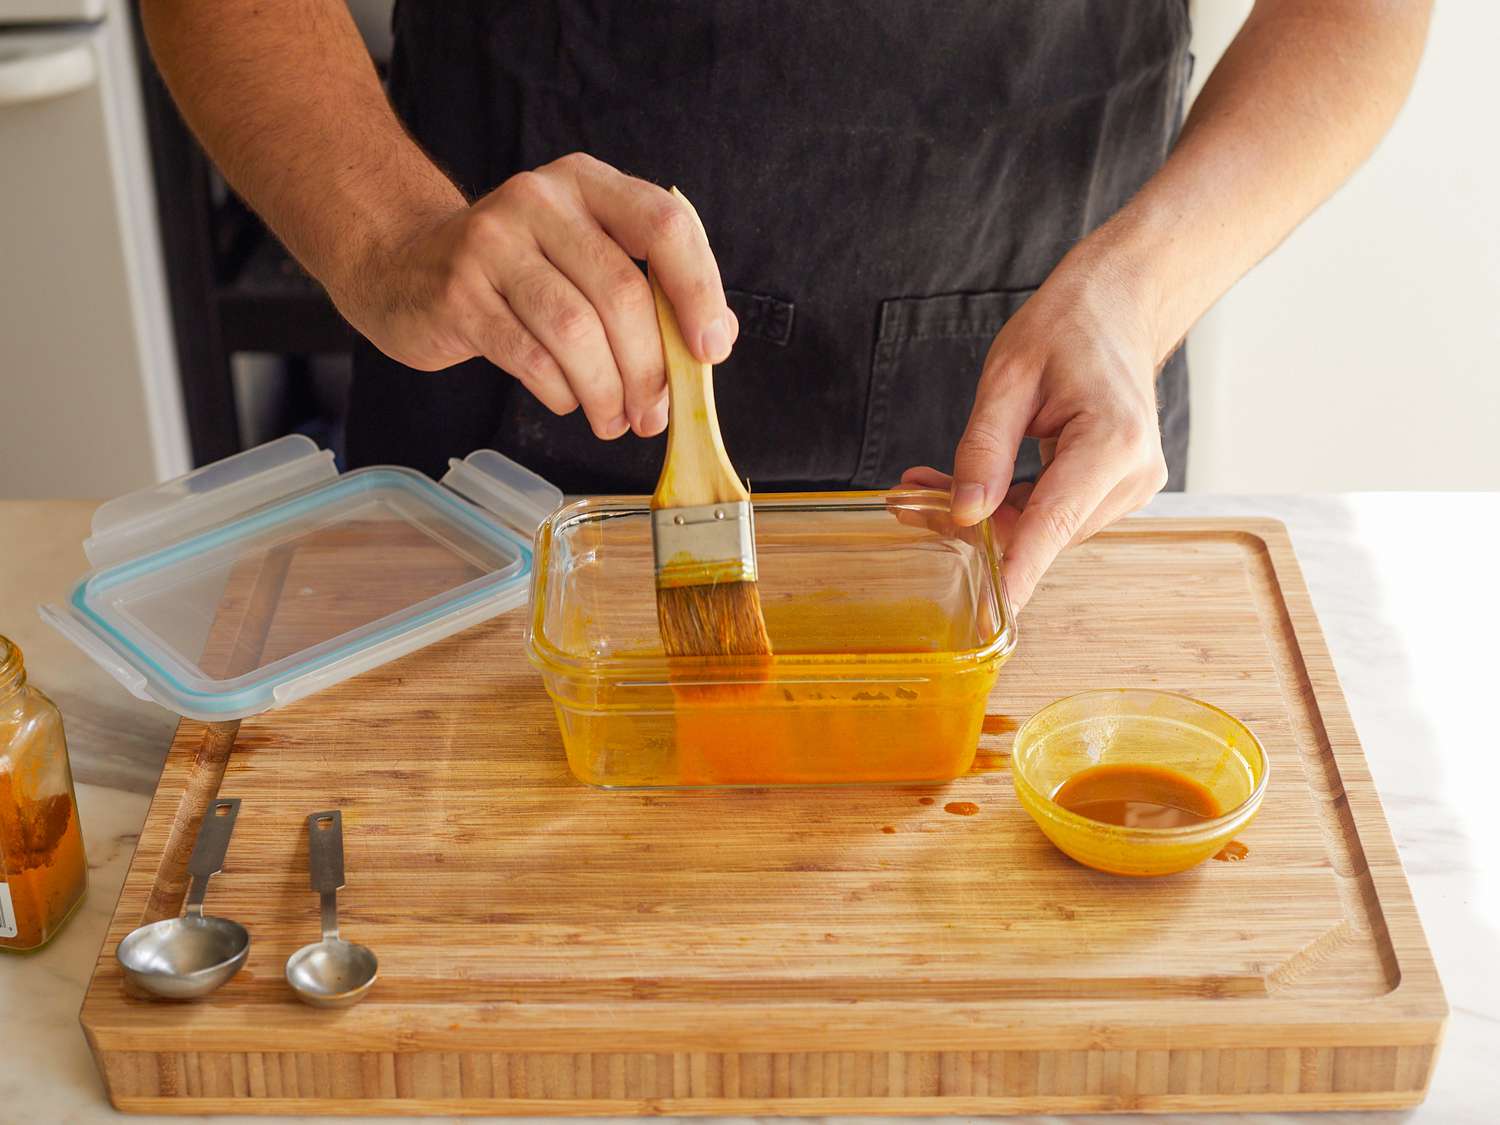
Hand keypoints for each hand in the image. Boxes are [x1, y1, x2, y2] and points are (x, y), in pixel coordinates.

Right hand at [331, 152, 737, 439]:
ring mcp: (492, 243)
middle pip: (621, 290)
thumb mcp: (582, 254)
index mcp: (586, 184)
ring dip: (607, 390)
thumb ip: (648, 287)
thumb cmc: (515, 271)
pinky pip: (529, 357)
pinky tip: (568, 401)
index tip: (711, 350)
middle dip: (650, 367)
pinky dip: (561, 392)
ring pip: (575, 330)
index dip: (699, 290)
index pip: (664, 225)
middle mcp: (539, 201)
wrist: (402, 264)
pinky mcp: (458, 294)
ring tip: (615, 421)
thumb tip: (713, 339)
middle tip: (654, 413)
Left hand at [908, 258, 1168, 610]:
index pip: (1053, 524)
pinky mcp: (1115, 488)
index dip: (1016, 572)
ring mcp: (1129, 486)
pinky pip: (1052, 513)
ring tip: (927, 484)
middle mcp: (1132, 475)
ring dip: (985, 514)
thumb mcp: (1008, 376)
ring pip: (1041, 527)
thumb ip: (983, 449)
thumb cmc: (1069, 327)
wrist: (1119, 306)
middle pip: (1039, 530)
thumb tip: (964, 514)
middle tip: (910, 498)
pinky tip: (964, 487)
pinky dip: (1007, 505)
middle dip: (973, 524)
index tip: (991, 616)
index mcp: (1112, 442)